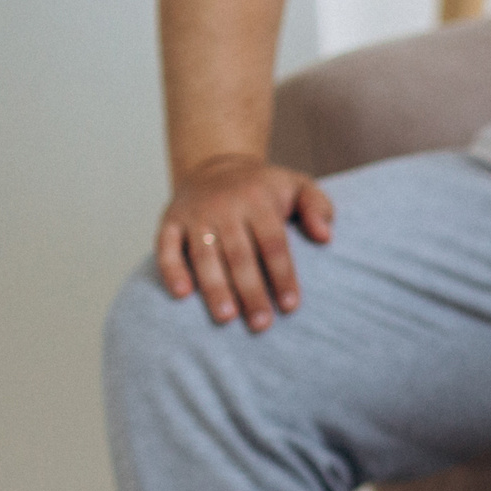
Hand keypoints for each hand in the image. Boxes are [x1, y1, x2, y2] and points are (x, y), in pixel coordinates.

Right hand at [156, 152, 335, 330]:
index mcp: (258, 201)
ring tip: (226, 318)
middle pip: (239, 254)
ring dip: (214, 287)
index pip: (272, 243)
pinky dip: (170, 269)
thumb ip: (318, 207)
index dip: (281, 275)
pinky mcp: (170, 220)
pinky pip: (166, 245)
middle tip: (260, 324)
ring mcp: (196, 214)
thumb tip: (325, 236)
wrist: (215, 165)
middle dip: (250, 291)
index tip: (290, 306)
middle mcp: (224, 207)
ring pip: (204, 254)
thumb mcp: (298, 186)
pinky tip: (181, 294)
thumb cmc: (264, 188)